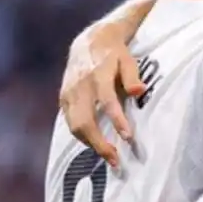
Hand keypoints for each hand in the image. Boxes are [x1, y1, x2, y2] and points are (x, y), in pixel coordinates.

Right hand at [60, 23, 145, 167]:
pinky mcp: (63, 98)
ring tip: (109, 157)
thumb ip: (133, 76)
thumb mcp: (128, 59)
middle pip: (84, 121)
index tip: (128, 138)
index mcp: (98, 75)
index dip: (117, 120)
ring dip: (91, 144)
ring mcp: (68, 93)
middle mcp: (80, 86)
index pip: (107, 101)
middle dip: (99, 143)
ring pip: (74, 126)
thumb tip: (139, 92)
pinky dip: (83, 136)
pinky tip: (96, 144)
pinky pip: (70, 122)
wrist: (88, 41)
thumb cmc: (115, 54)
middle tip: (116, 161)